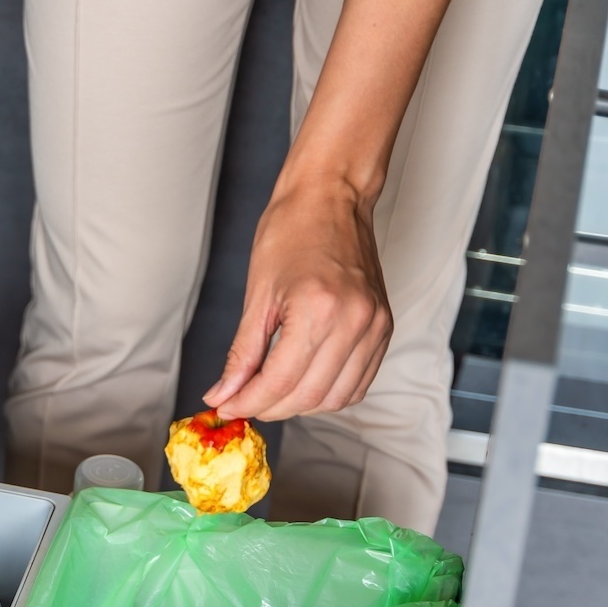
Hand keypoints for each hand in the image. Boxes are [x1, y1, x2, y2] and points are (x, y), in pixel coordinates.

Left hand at [204, 173, 392, 420]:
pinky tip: (302, 383)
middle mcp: (355, 321)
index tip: (226, 407)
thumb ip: (241, 354)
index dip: (248, 402)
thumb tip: (223, 395)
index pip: (280, 381)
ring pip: (336, 398)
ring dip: (298, 406)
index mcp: (319, 309)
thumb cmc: (291, 232)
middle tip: (241, 402)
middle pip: (308, 396)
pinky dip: (328, 394)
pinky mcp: (384, 328)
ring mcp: (375, 326)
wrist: (332, 198)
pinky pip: (358, 382)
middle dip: (269, 408)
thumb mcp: (257, 295)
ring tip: (269, 393)